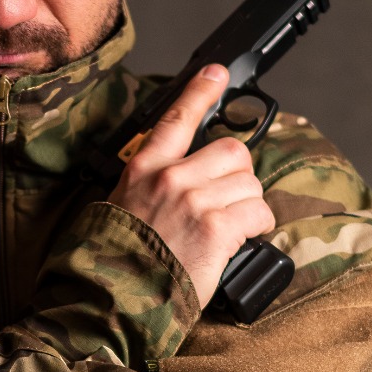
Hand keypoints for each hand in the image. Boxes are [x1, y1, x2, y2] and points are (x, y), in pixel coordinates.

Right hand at [108, 64, 276, 309]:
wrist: (113, 298)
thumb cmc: (116, 259)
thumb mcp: (121, 206)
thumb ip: (153, 184)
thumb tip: (190, 178)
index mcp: (144, 168)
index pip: (178, 118)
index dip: (201, 92)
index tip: (217, 73)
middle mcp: (171, 177)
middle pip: (233, 151)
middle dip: (240, 177)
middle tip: (229, 201)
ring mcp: (194, 200)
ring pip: (250, 183)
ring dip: (249, 206)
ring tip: (229, 229)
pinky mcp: (216, 227)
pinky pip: (258, 212)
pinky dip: (257, 227)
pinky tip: (239, 241)